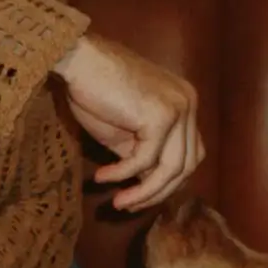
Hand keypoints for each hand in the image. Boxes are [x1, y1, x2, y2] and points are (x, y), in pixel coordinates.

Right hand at [53, 33, 205, 212]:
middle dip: (158, 192)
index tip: (138, 197)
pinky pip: (146, 160)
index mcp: (184, 103)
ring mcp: (179, 108)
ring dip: (143, 192)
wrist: (78, 60)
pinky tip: (102, 176)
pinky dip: (123, 173)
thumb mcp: (124, 131)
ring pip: (171, 168)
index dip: (167, 181)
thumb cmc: (93, 89)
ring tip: (117, 202)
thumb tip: (147, 186)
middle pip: (187, 165)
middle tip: (127, 206)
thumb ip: (141, 154)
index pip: (189, 153)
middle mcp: (188, 103)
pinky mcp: (161, 115)